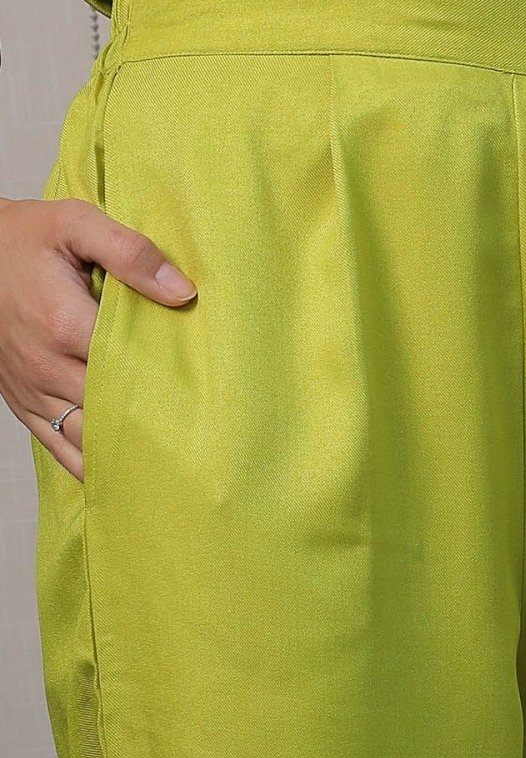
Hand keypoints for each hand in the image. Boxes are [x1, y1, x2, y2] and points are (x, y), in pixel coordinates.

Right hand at [0, 195, 196, 482]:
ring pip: (90, 441)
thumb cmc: (24, 239)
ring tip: (176, 465)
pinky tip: (129, 473)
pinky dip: (95, 466)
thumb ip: (129, 252)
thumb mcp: (75, 224)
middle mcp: (49, 368)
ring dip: (130, 453)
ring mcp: (35, 392)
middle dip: (158, 426)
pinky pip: (61, 450)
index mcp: (66, 325)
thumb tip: (182, 291)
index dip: (173, 384)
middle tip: (206, 441)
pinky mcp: (25, 406)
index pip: (134, 369)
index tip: (210, 398)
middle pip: (116, 413)